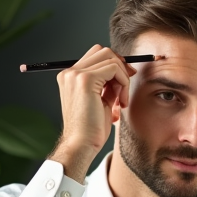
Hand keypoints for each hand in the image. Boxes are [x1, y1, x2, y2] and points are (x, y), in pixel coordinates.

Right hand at [50, 45, 136, 182]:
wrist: (81, 145)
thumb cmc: (91, 129)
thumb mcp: (101, 101)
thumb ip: (108, 85)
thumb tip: (123, 71)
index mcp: (70, 77)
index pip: (96, 56)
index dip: (114, 66)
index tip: (125, 82)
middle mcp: (70, 72)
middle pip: (103, 51)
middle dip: (120, 67)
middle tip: (126, 88)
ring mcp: (76, 74)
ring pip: (110, 58)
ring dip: (123, 78)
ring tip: (121, 101)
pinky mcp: (85, 79)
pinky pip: (114, 68)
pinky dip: (124, 83)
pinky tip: (120, 103)